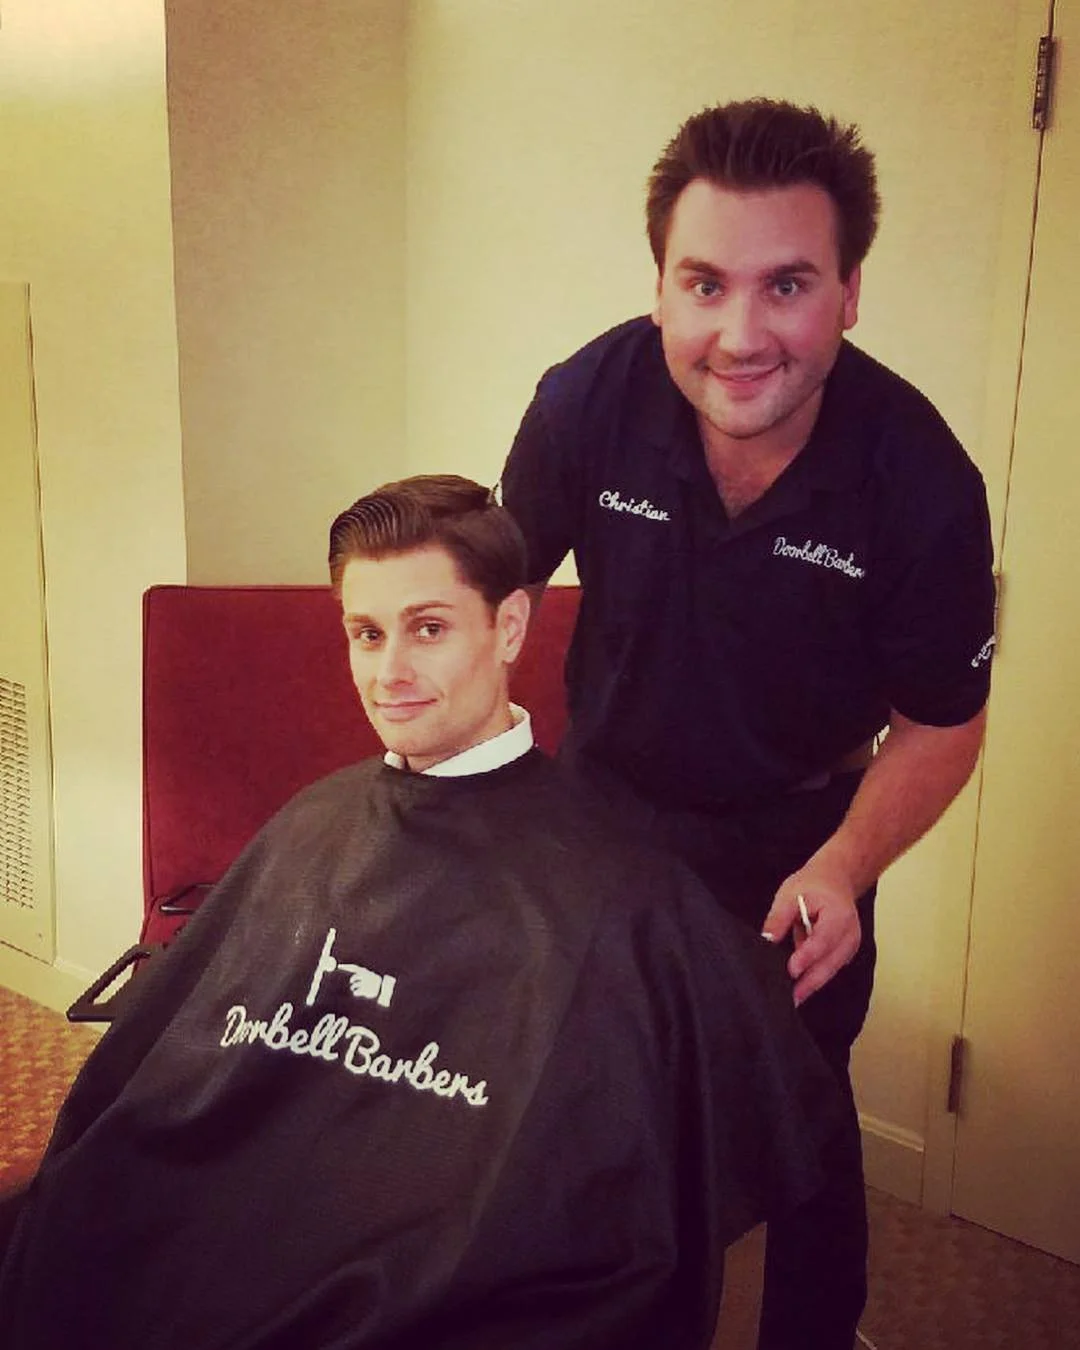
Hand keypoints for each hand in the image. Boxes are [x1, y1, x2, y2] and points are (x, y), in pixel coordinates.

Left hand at [761, 867, 861, 1005]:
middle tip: (789, 999)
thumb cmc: (813, 885)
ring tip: (790, 1000)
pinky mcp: (843, 954)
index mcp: (838, 915)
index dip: (807, 956)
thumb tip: (766, 939)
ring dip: (811, 985)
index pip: (823, 940)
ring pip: (829, 971)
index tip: (792, 970)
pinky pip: (828, 970)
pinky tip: (798, 990)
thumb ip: (779, 918)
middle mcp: (849, 935)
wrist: (836, 880)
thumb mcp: (791, 893)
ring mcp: (849, 947)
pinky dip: (814, 979)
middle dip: (809, 983)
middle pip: (829, 963)